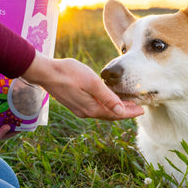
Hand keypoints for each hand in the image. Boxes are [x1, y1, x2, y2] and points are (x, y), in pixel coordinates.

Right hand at [21, 53, 143, 120]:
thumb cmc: (68, 73)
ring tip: (127, 103)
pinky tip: (108, 98)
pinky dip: (105, 105)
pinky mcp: (75, 103)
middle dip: (124, 111)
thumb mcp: (91, 82)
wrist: (45, 72)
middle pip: (110, 115)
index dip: (130, 112)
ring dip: (115, 108)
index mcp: (91, 108)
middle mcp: (85, 112)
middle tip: (138, 106)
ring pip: (102, 111)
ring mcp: (79, 108)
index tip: (142, 110)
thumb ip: (107, 97)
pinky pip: (95, 107)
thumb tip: (122, 110)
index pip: (115, 114)